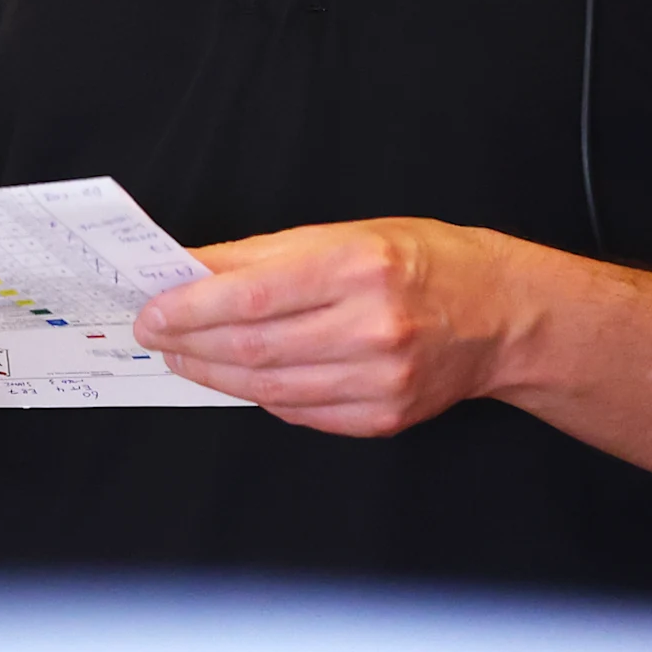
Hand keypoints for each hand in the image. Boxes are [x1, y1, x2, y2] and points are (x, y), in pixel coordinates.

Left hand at [136, 218, 527, 435]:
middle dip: (188, 344)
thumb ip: (262, 255)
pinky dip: (260, 395)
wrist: (501, 314)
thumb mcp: (343, 234)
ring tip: (185, 357)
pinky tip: (241, 378)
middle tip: (155, 337)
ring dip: (213, 375)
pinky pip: (300, 413)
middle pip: (252, 348)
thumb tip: (192, 270)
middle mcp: (372, 327)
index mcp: (358, 268)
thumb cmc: (419, 262)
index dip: (188, 309)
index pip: (249, 297)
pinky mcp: (384, 417)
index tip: (151, 311)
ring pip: (268, 387)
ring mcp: (381, 380)